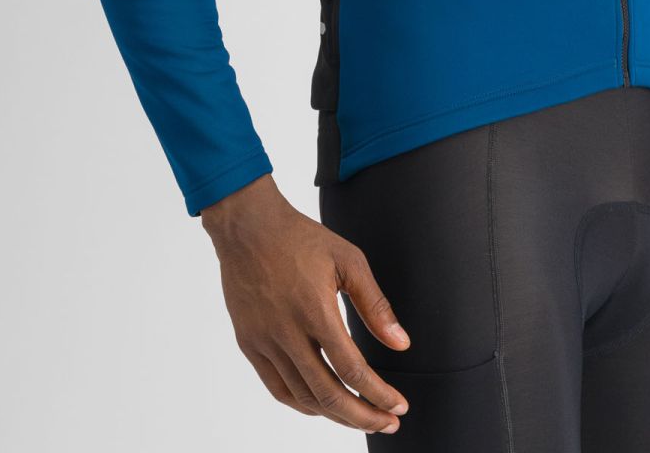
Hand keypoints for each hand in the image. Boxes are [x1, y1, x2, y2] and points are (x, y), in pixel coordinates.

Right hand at [200, 174, 411, 432]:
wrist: (248, 228)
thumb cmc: (301, 238)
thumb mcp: (349, 260)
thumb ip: (375, 305)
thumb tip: (401, 343)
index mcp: (315, 310)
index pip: (351, 369)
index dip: (378, 394)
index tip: (398, 406)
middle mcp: (286, 332)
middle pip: (327, 394)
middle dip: (362, 416)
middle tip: (387, 423)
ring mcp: (263, 341)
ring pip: (301, 397)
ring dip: (334, 414)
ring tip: (361, 416)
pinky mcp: (249, 344)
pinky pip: (277, 388)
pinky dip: (303, 403)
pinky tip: (323, 404)